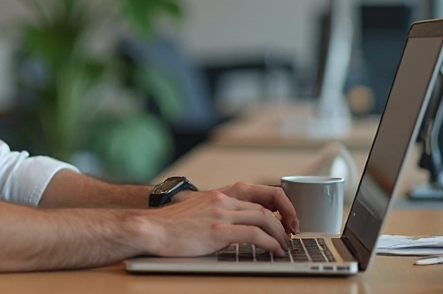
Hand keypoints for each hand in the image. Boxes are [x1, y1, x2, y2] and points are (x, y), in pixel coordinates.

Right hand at [144, 183, 295, 256]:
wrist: (150, 228)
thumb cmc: (170, 225)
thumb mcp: (198, 210)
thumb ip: (218, 212)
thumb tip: (235, 226)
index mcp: (219, 194)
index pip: (260, 191)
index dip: (280, 204)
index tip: (287, 218)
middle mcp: (222, 199)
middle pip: (267, 204)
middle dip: (286, 220)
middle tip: (291, 236)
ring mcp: (220, 213)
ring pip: (264, 218)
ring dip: (280, 235)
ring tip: (284, 247)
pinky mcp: (218, 231)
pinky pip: (254, 235)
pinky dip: (270, 244)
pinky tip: (274, 251)